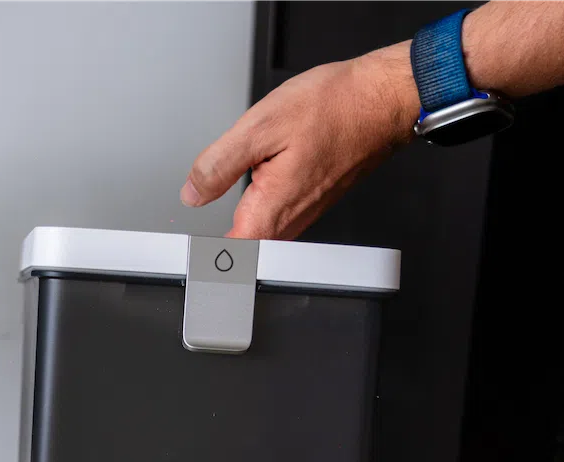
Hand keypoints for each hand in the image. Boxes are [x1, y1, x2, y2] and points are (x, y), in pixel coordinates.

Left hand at [181, 43, 420, 239]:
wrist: (380, 100)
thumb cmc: (334, 107)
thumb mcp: (260, 127)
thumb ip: (218, 165)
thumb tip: (193, 192)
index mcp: (271, 210)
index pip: (226, 256)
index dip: (202, 259)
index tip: (183, 257)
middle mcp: (290, 220)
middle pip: (241, 248)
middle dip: (214, 246)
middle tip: (189, 247)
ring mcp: (303, 212)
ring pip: (258, 230)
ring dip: (236, 226)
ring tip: (210, 223)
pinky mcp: (311, 199)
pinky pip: (275, 214)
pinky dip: (257, 207)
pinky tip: (250, 188)